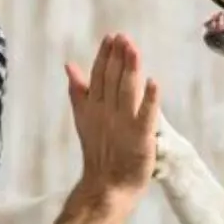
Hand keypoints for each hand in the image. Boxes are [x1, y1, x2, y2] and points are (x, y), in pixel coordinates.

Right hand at [64, 33, 159, 208]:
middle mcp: (107, 112)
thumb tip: (69, 65)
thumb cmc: (100, 153)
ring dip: (130, 70)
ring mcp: (123, 124)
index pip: (99, 75)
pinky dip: (149, 100)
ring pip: (126, 91)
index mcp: (94, 106)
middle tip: (123, 37)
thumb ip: (79, 92)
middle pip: (112, 79)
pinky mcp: (139, 138)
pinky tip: (154, 83)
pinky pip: (145, 116)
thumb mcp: (84, 119)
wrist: (105, 186)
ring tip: (134, 50)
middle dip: (118, 57)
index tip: (111, 37)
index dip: (105, 56)